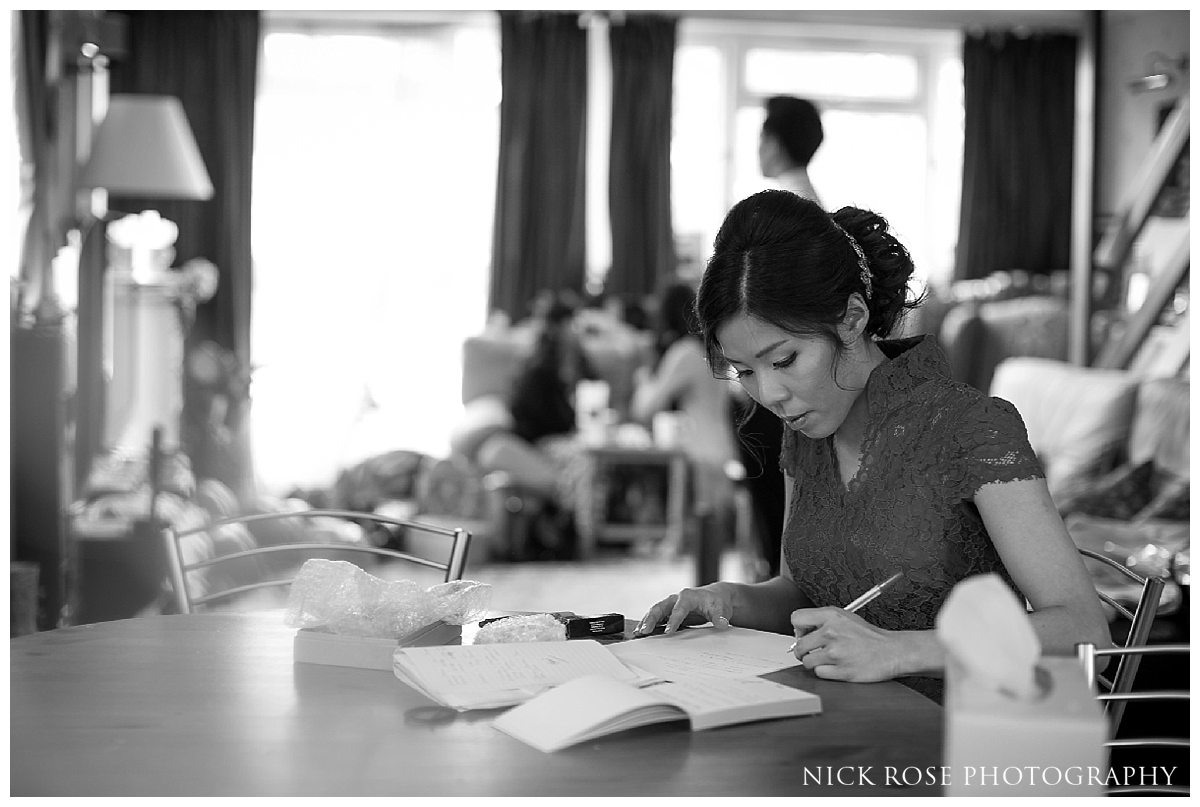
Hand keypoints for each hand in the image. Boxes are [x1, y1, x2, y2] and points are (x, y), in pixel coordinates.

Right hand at [634, 586, 732, 635]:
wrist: (715, 597)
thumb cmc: (717, 602)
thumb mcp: (721, 609)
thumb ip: (720, 617)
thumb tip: (722, 624)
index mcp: (688, 596)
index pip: (679, 608)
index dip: (674, 620)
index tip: (668, 632)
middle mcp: (676, 598)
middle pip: (660, 607)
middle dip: (651, 619)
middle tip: (644, 631)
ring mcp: (671, 605)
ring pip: (655, 612)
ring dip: (646, 622)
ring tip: (637, 634)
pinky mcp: (669, 612)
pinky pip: (656, 617)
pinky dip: (648, 624)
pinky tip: (641, 633)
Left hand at [789, 607, 904, 681]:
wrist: (892, 651)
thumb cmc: (870, 636)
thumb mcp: (846, 617)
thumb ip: (823, 620)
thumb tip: (802, 629)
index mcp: (832, 616)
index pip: (797, 618)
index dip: (798, 629)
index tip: (804, 634)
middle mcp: (831, 633)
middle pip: (799, 645)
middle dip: (803, 651)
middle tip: (813, 652)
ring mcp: (836, 653)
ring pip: (807, 661)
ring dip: (814, 662)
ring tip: (827, 660)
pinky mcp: (841, 671)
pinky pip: (819, 673)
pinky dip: (825, 672)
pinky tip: (836, 667)